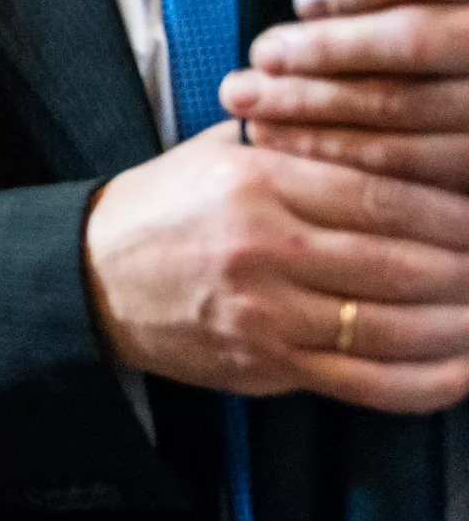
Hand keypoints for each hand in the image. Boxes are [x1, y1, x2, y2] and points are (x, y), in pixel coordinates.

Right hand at [81, 122, 468, 413]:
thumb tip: (398, 137)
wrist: (90, 276)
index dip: (453, 212)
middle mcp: (262, 247)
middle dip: (467, 270)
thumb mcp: (221, 153)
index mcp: (255, 181)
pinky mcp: (264, 365)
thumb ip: (302, 143)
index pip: (383, 195)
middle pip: (401, 263)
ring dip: (460, 327)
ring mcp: (264, 312)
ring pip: (394, 328)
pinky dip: (427, 383)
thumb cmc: (165, 208)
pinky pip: (367, 383)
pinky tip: (461, 371)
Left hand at [223, 0, 468, 188]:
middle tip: (254, 62)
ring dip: (318, 111)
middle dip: (321, 52)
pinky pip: (421, 166)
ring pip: (408, 104)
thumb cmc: (449, 25)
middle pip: (412, 39)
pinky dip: (351, 157)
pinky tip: (297, 150)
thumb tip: (311, 7)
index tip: (301, 1)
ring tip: (252, 111)